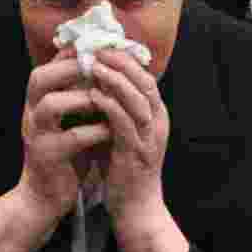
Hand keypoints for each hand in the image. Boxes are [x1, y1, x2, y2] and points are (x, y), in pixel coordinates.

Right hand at [18, 50, 110, 221]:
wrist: (43, 198)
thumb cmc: (64, 154)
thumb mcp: (69, 120)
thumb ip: (80, 95)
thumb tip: (106, 65)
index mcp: (37, 101)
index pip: (49, 65)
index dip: (72, 53)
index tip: (100, 45)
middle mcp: (31, 114)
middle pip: (39, 78)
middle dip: (70, 67)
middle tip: (100, 64)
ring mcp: (36, 135)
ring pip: (50, 104)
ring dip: (80, 97)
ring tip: (105, 97)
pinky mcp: (47, 157)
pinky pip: (70, 138)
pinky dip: (93, 131)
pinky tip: (111, 130)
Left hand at [87, 49, 169, 223]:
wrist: (135, 208)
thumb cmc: (123, 168)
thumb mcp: (120, 130)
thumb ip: (113, 106)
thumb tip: (93, 79)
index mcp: (155, 115)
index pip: (144, 76)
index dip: (125, 58)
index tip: (103, 43)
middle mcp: (157, 123)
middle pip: (144, 82)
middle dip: (121, 62)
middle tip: (98, 47)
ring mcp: (150, 138)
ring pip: (138, 99)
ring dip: (115, 79)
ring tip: (94, 65)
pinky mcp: (137, 153)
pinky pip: (125, 124)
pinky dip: (110, 106)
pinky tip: (93, 96)